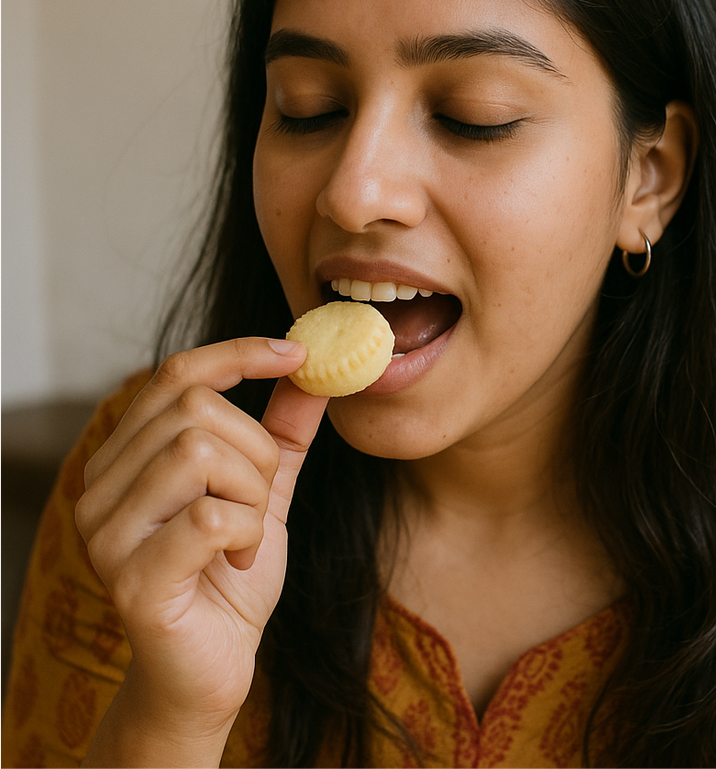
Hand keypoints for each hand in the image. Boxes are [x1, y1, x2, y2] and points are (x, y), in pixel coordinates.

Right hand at [75, 337, 325, 737]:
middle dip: (255, 453)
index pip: (177, 374)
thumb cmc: (230, 572)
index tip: (298, 354)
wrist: (213, 664)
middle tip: (259, 500)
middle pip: (197, 410)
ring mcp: (107, 534)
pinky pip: (210, 516)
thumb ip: (281, 430)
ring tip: (245, 534)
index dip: (240, 354)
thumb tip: (312, 369)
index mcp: (127, 456)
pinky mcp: (131, 580)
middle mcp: (100, 486)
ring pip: (200, 453)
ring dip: (251, 494)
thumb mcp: (264, 488)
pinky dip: (246, 533)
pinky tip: (237, 560)